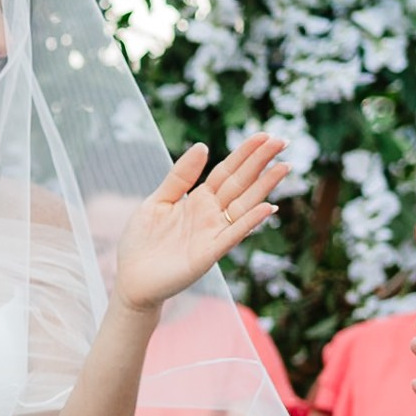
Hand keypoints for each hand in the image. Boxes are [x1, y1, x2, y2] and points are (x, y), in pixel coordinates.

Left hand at [112, 136, 284, 310]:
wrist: (131, 280)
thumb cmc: (142, 242)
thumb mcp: (158, 201)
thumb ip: (180, 176)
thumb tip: (203, 145)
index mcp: (198, 199)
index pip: (227, 171)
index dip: (245, 154)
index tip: (264, 135)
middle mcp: (211, 214)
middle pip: (240, 183)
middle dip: (261, 162)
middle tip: (284, 141)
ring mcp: (212, 233)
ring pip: (244, 205)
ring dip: (265, 187)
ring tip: (284, 167)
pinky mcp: (208, 254)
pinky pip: (233, 234)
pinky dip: (250, 221)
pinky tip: (268, 207)